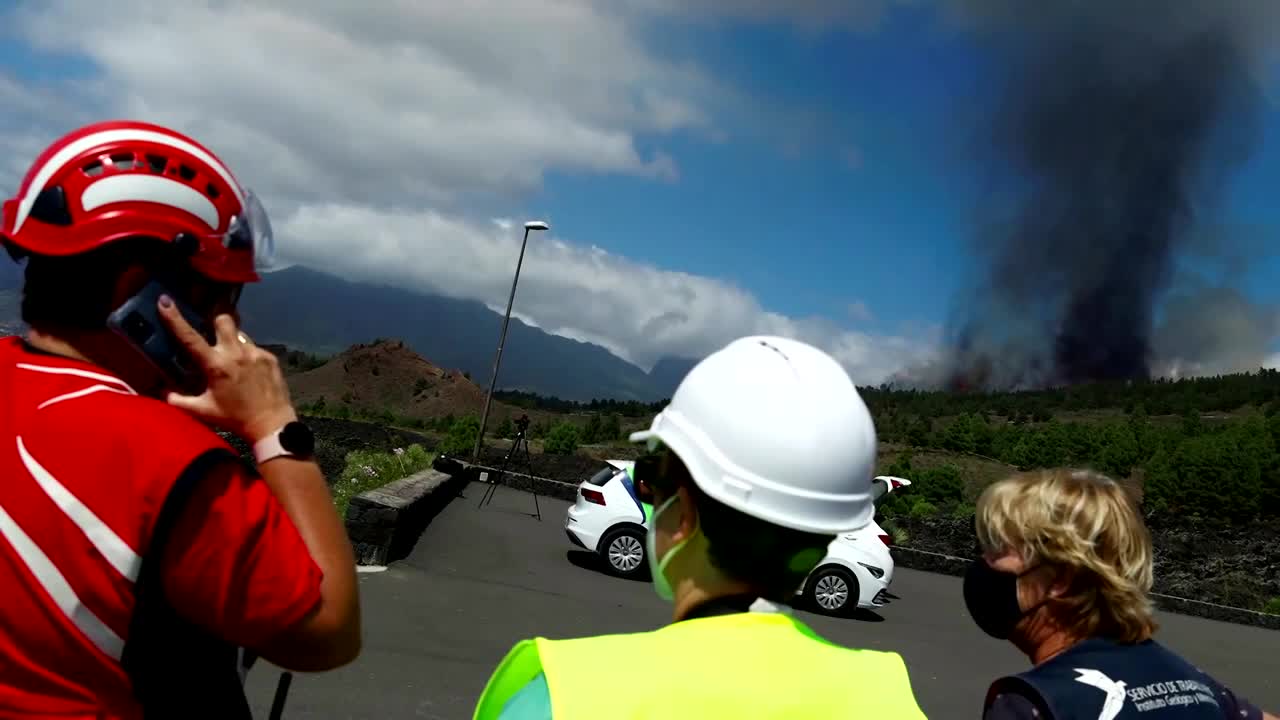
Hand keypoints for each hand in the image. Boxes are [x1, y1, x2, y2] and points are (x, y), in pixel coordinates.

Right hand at [157, 294, 296, 441]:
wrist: (271, 424)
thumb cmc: (234, 419)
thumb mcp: (202, 411)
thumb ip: (178, 401)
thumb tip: (162, 391)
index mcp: (216, 365)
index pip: (189, 337)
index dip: (175, 318)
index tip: (165, 300)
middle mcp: (235, 353)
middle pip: (223, 318)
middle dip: (215, 319)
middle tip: (211, 328)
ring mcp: (255, 353)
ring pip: (239, 333)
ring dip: (231, 340)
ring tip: (231, 358)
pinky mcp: (270, 357)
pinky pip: (253, 347)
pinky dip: (246, 354)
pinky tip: (248, 370)